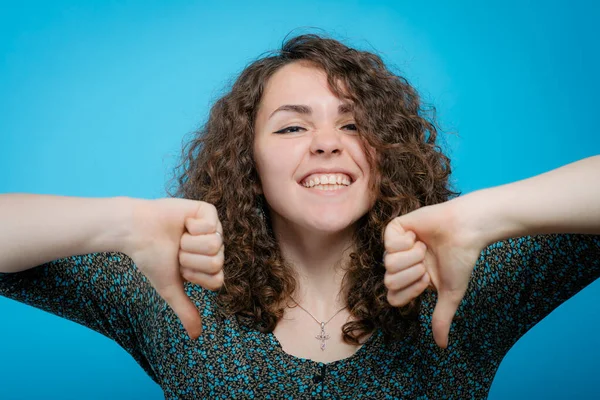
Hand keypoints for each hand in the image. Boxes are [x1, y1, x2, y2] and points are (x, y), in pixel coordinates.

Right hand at [124, 198, 223, 339]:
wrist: (136, 231)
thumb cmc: (152, 258)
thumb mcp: (170, 288)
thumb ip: (185, 310)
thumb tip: (196, 337)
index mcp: (209, 265)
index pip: (217, 280)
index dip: (194, 276)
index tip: (179, 268)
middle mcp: (214, 247)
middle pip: (216, 262)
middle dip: (190, 259)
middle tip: (177, 251)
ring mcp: (213, 228)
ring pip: (215, 245)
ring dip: (190, 243)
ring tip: (179, 237)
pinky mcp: (208, 212)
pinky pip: (212, 226)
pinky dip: (192, 226)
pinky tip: (183, 223)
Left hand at [383, 198, 485, 347]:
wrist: (466, 231)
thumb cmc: (460, 260)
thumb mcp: (450, 293)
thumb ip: (441, 318)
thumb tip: (441, 346)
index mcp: (410, 280)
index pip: (393, 297)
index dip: (410, 290)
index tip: (426, 279)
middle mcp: (400, 265)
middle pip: (389, 281)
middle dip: (412, 273)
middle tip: (427, 261)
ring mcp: (395, 247)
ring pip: (388, 263)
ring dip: (412, 256)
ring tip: (424, 247)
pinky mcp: (394, 229)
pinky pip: (388, 243)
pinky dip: (407, 241)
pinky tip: (418, 235)